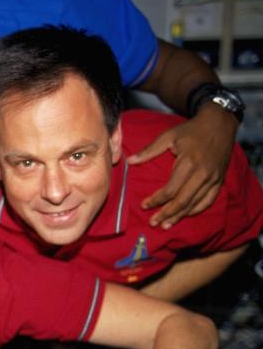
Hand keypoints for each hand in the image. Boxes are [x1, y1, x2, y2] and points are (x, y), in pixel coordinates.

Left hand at [128, 104, 235, 227]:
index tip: (144, 206)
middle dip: (166, 214)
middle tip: (153, 223)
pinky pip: (208, 200)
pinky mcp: (219, 180)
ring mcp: (213, 178)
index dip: (156, 200)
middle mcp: (202, 173)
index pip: (170, 190)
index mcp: (188, 163)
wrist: (220, 123)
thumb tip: (129, 161)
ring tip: (165, 225)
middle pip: (182, 201)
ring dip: (179, 216)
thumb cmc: (191, 129)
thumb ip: (149, 150)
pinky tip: (184, 215)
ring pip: (195, 204)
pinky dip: (196, 210)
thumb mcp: (169, 136)